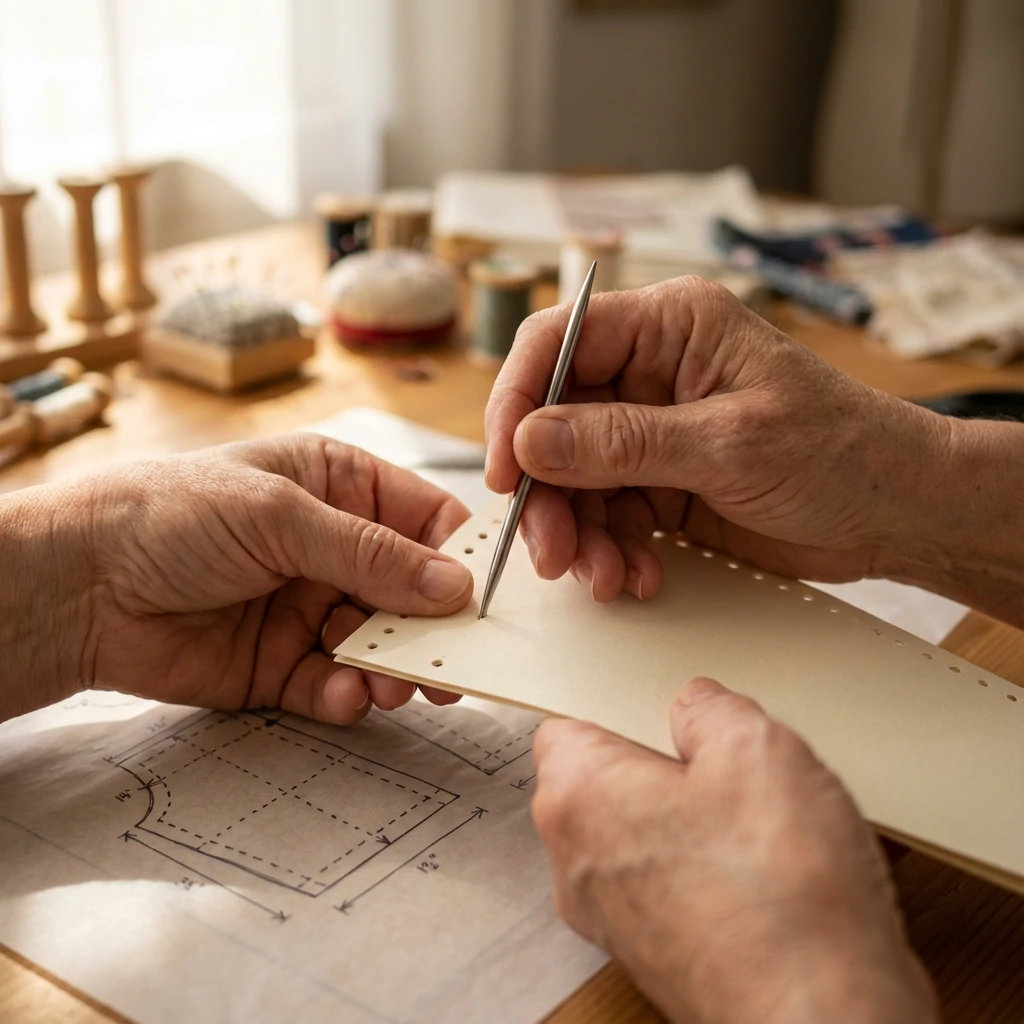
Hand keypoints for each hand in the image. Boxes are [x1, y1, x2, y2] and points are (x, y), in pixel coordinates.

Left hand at [0, 434, 472, 721]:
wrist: (77, 587)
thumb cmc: (169, 514)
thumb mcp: (279, 515)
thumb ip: (370, 554)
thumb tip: (454, 585)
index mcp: (339, 487)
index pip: (426, 520)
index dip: (462, 557)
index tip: (490, 598)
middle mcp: (333, 548)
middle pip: (414, 591)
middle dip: (436, 627)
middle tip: (459, 664)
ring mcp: (310, 607)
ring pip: (383, 644)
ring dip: (398, 667)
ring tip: (399, 684)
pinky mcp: (283, 664)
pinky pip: (337, 683)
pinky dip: (349, 693)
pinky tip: (347, 694)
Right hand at [485, 277, 951, 601]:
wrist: (897, 514)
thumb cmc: (843, 453)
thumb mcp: (731, 444)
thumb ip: (625, 443)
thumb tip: (531, 440)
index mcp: (669, 327)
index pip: (557, 343)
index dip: (516, 402)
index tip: (505, 468)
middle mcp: (650, 373)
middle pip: (554, 422)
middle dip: (548, 492)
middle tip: (552, 549)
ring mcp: (652, 433)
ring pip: (574, 479)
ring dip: (579, 534)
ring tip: (606, 575)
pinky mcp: (660, 483)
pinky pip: (606, 516)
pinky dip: (610, 551)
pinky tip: (637, 574)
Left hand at [531, 679, 938, 1023]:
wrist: (821, 1015)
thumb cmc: (778, 895)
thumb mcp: (756, 747)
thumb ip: (712, 708)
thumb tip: (699, 709)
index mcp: (578, 797)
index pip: (569, 726)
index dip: (622, 709)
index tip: (664, 706)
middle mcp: (578, 863)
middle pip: (609, 782)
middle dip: (667, 766)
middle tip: (728, 762)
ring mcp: (614, 918)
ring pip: (646, 837)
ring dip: (695, 821)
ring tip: (760, 820)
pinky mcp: (658, 956)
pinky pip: (674, 887)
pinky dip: (711, 873)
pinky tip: (768, 870)